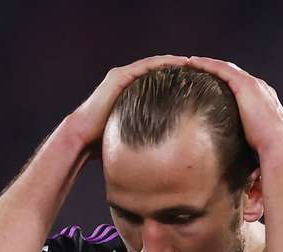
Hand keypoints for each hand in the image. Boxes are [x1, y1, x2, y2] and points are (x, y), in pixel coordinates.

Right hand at [67, 55, 189, 152]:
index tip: (196, 84)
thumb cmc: (104, 141)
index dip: (176, 82)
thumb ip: (147, 137)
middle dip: (177, 70)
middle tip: (200, 70)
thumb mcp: (132, 136)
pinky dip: (162, 63)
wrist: (82, 137)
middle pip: (157, 71)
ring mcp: (122, 77)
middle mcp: (126, 81)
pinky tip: (179, 63)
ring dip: (173, 63)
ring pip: (153, 65)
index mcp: (130, 93)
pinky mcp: (119, 77)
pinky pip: (145, 66)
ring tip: (193, 63)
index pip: (158, 83)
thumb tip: (168, 156)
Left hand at [186, 56, 282, 155]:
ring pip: (226, 69)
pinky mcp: (245, 85)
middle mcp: (262, 91)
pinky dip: (207, 64)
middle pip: (234, 76)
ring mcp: (254, 86)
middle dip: (216, 72)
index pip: (243, 91)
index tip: (211, 87)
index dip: (226, 86)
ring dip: (209, 65)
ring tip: (191, 63)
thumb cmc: (271, 159)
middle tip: (197, 69)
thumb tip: (246, 184)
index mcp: (265, 105)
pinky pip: (222, 69)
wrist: (280, 150)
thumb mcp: (258, 153)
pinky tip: (193, 62)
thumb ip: (250, 157)